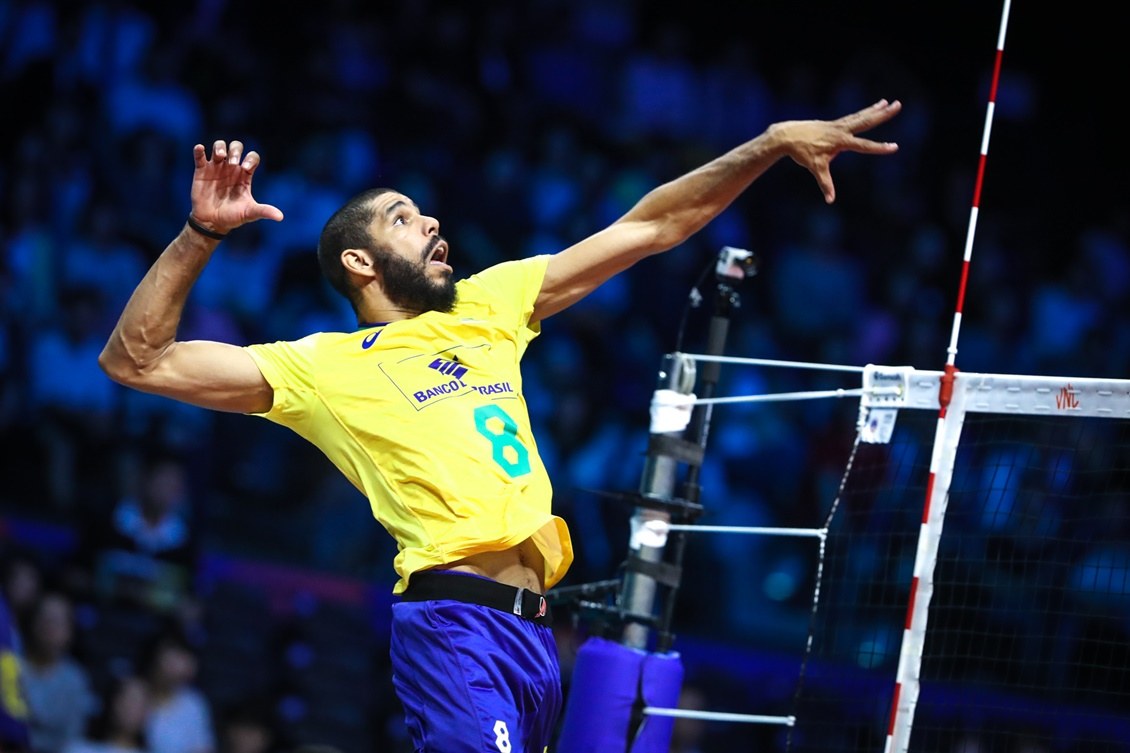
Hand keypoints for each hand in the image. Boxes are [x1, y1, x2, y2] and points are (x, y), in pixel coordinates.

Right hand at [189, 140, 283, 233]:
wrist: (212, 223)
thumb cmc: (233, 217)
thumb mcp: (250, 213)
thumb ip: (264, 211)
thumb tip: (280, 217)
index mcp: (245, 175)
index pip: (252, 157)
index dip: (250, 158)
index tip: (246, 168)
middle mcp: (231, 168)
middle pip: (236, 147)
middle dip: (235, 150)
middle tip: (233, 162)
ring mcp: (216, 168)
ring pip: (219, 146)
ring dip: (219, 147)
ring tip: (220, 157)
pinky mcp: (201, 171)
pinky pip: (199, 156)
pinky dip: (199, 150)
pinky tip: (200, 149)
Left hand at [774, 99, 901, 203]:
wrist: (787, 135)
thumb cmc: (802, 152)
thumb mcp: (815, 168)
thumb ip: (826, 184)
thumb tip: (830, 201)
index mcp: (840, 141)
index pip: (864, 146)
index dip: (880, 148)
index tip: (895, 147)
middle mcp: (841, 130)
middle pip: (866, 121)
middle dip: (883, 114)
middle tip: (898, 105)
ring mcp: (837, 125)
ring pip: (860, 116)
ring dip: (875, 110)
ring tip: (887, 102)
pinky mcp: (833, 124)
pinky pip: (852, 117)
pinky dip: (863, 113)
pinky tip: (871, 109)